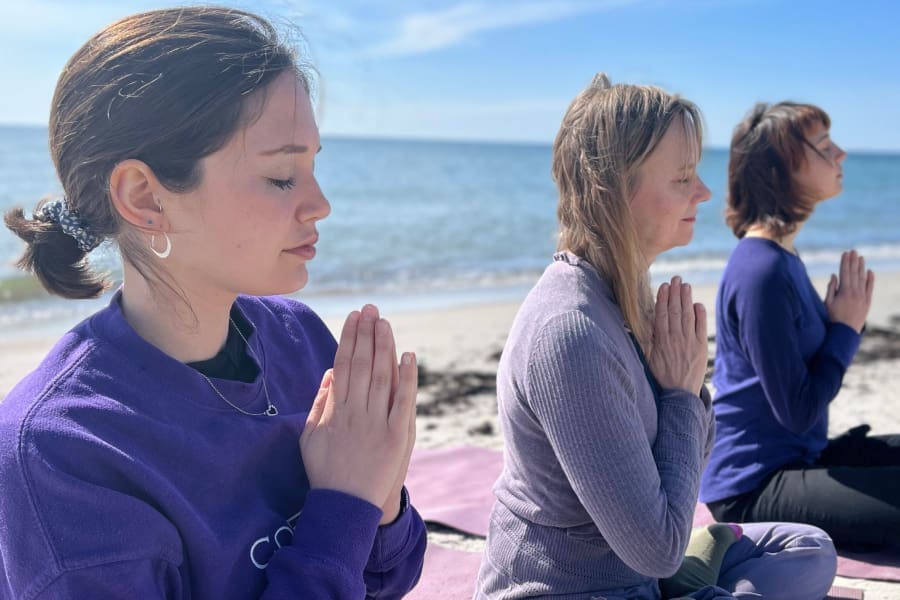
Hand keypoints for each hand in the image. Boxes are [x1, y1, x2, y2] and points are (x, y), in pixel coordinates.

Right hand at [300, 305, 417, 520]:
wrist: (347, 507)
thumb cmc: (326, 472)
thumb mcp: (310, 438)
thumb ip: (320, 404)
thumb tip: (329, 373)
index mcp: (334, 412)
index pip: (342, 365)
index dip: (348, 339)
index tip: (353, 317)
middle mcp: (355, 414)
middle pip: (361, 365)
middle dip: (366, 334)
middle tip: (370, 309)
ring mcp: (377, 424)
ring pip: (381, 377)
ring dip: (383, 347)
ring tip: (384, 322)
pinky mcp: (397, 436)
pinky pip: (403, 401)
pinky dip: (407, 377)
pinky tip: (408, 354)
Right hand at [647, 276, 707, 394]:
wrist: (679, 393)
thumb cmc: (661, 375)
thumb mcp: (648, 358)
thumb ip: (645, 340)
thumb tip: (640, 323)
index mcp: (660, 341)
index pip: (662, 314)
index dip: (663, 298)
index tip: (664, 286)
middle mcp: (675, 339)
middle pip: (675, 311)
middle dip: (675, 293)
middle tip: (676, 278)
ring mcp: (689, 342)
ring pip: (687, 315)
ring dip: (686, 298)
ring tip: (686, 285)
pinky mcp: (701, 347)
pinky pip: (701, 326)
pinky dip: (700, 314)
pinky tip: (697, 303)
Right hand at [825, 250, 873, 332]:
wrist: (845, 332)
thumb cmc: (833, 317)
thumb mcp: (827, 303)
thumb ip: (831, 288)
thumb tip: (834, 275)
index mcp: (844, 291)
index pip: (844, 273)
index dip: (845, 262)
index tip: (845, 254)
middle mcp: (855, 292)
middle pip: (854, 273)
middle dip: (853, 261)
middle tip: (853, 251)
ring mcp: (862, 297)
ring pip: (863, 278)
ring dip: (861, 267)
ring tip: (860, 257)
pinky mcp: (867, 302)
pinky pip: (870, 288)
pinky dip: (870, 279)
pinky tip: (870, 271)